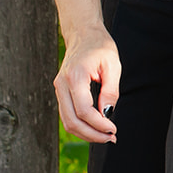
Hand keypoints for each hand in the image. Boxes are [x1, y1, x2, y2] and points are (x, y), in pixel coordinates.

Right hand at [54, 26, 121, 142]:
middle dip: (92, 134)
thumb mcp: (113, 65)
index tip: (114, 129)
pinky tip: (96, 128)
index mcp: (75, 77)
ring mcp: (58, 89)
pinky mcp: (60, 93)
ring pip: (67, 122)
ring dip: (86, 133)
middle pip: (72, 121)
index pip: (83, 111)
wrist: (83, 34)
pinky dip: (81, 125)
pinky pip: (67, 115)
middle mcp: (61, 85)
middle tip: (111, 138)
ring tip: (105, 136)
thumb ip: (111, 91)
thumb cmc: (100, 47)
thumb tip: (107, 115)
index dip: (99, 125)